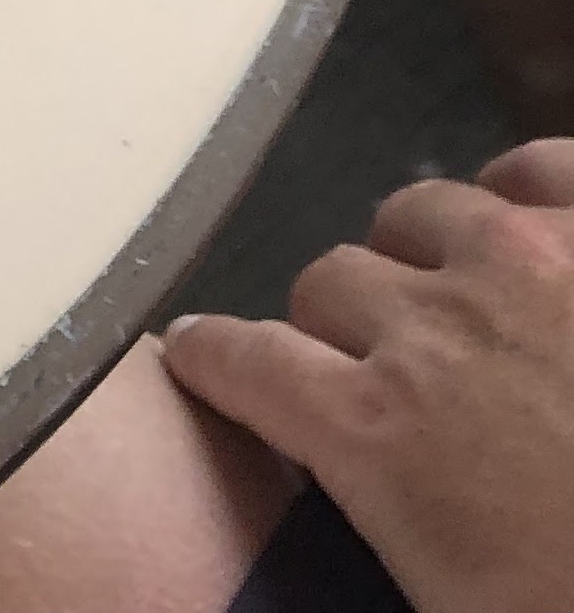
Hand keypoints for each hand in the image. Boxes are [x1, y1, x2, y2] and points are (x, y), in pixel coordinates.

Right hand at [165, 146, 573, 612]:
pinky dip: (518, 190)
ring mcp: (527, 259)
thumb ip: (397, 526)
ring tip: (463, 306)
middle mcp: (428, 323)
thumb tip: (383, 504)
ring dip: (421, 261)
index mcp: (376, 431)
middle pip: (328, 281)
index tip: (202, 356)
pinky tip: (527, 223)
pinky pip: (534, 167)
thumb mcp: (463, 599)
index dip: (213, 360)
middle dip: (340, 330)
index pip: (240, 361)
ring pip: (416, 211)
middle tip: (387, 381)